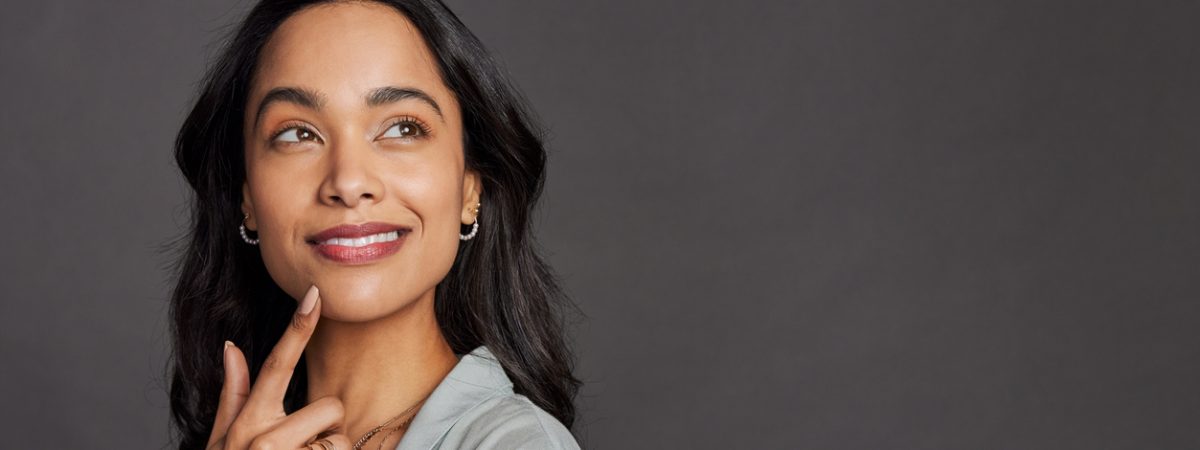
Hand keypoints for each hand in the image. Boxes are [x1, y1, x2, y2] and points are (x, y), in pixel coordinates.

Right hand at [206, 285, 351, 449]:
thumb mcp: (223, 440)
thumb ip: (232, 395)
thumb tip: (230, 347)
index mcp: (248, 423)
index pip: (277, 365)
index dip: (298, 329)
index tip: (314, 295)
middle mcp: (266, 440)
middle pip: (330, 407)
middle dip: (326, 428)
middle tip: (303, 449)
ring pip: (340, 435)